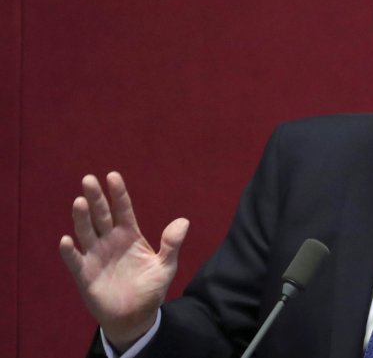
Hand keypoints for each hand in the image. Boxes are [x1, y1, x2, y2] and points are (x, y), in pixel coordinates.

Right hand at [59, 172, 188, 350]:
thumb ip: (172, 244)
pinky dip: (70, 251)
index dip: (118, 193)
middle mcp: (110, 241)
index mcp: (129, 235)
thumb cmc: (150, 289)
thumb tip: (183, 221)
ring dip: (82, 217)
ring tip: (79, 201)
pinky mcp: (84, 274)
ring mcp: (95, 255)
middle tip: (89, 179)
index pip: (123, 209)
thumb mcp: (166, 266)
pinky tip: (67, 240)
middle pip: (101, 215)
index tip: (113, 176)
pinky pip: (75, 260)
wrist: (136, 317)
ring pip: (86, 232)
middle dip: (96, 198)